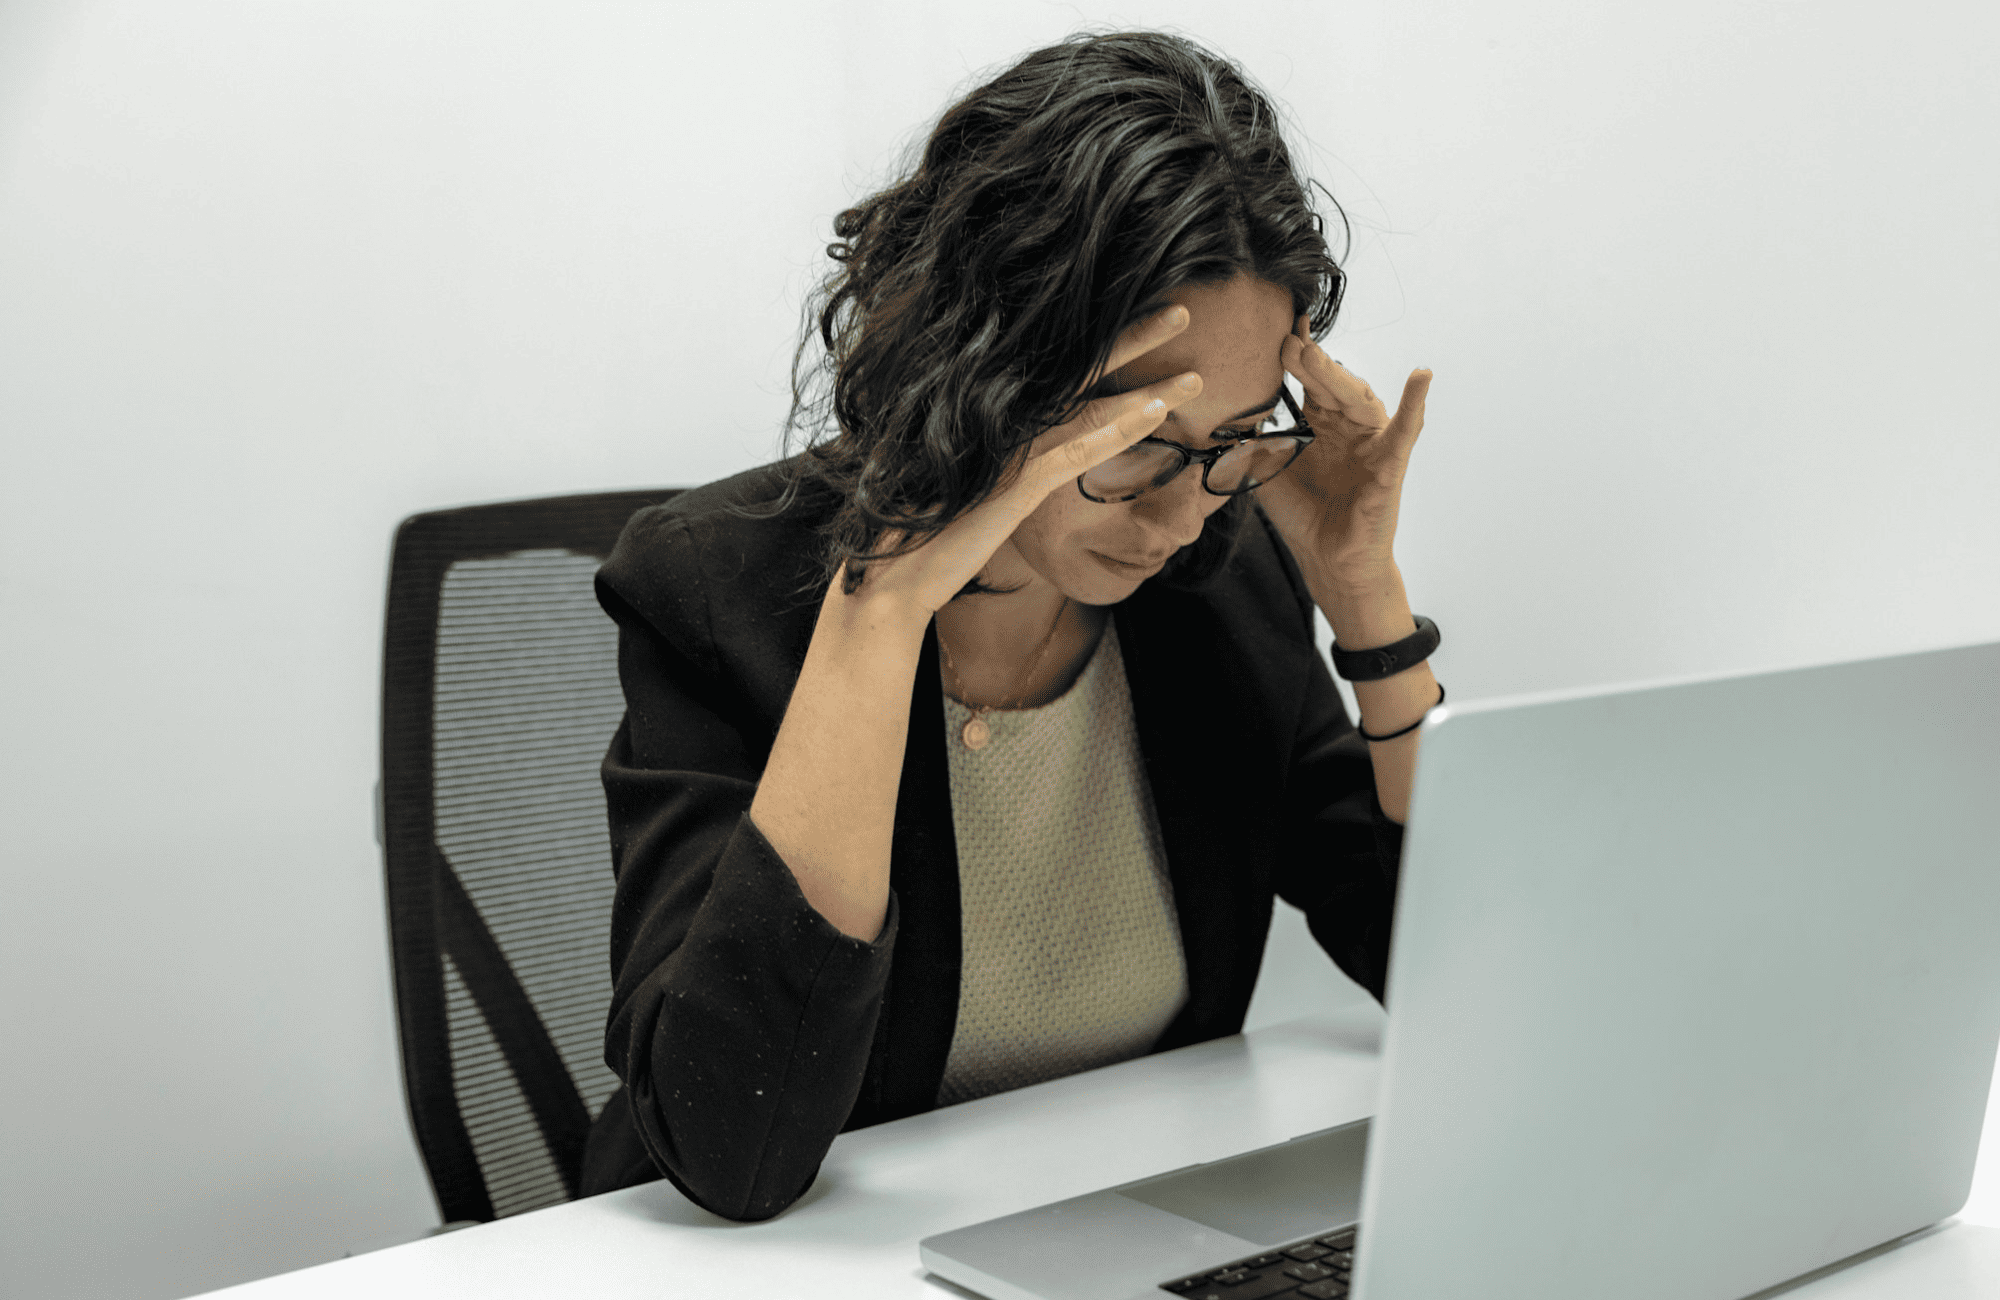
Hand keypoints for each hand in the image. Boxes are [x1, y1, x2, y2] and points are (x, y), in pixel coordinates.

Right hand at [839, 304, 1204, 615]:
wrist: (894, 574)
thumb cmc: (930, 531)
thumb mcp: (974, 486)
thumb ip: (1003, 461)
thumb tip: (1028, 452)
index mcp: (999, 418)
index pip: (1063, 370)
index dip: (1105, 342)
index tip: (1144, 319)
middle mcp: (1005, 423)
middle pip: (1081, 369)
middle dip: (1135, 338)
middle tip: (1182, 312)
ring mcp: (1010, 450)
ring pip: (1091, 407)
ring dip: (1148, 389)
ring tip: (1197, 375)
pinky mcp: (1013, 486)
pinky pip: (1076, 452)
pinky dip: (1118, 431)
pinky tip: (1157, 415)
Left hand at [1257, 313, 1432, 585]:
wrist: (1326, 560)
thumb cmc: (1302, 516)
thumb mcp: (1265, 472)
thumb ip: (1249, 442)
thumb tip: (1222, 411)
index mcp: (1319, 423)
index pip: (1308, 379)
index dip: (1295, 355)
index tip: (1275, 328)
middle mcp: (1347, 425)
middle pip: (1330, 383)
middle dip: (1308, 361)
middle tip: (1285, 340)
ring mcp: (1371, 442)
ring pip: (1358, 398)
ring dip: (1336, 374)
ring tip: (1313, 354)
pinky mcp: (1390, 463)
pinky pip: (1406, 429)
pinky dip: (1416, 402)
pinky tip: (1422, 374)